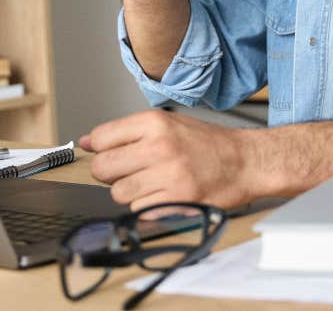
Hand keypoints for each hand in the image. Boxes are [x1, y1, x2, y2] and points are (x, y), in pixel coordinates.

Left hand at [79, 110, 250, 209]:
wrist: (245, 161)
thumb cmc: (207, 143)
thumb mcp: (168, 123)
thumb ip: (127, 131)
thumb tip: (87, 142)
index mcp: (154, 122)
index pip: (101, 138)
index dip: (100, 149)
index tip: (108, 154)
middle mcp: (159, 146)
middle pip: (103, 168)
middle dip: (109, 174)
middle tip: (127, 171)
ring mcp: (168, 175)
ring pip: (118, 193)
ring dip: (129, 193)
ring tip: (150, 183)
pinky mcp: (176, 201)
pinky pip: (139, 211)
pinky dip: (146, 207)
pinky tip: (164, 195)